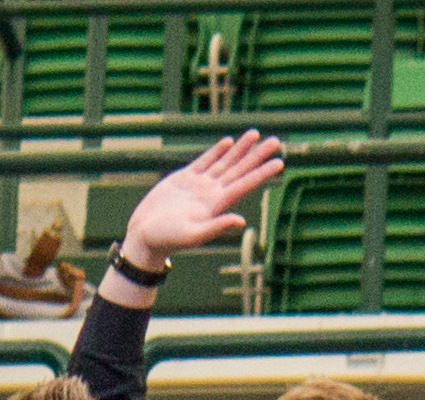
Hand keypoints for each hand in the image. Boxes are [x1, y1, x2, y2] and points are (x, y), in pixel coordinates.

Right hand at [122, 132, 285, 265]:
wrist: (145, 236)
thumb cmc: (167, 240)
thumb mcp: (192, 235)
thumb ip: (216, 227)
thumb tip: (241, 220)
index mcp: (216, 205)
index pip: (245, 184)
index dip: (262, 173)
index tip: (280, 162)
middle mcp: (211, 193)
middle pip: (239, 169)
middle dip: (257, 155)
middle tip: (276, 141)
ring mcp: (199, 185)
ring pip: (225, 162)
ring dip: (240, 148)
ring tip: (255, 133)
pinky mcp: (184, 179)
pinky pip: (205, 161)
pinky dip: (217, 151)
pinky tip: (228, 142)